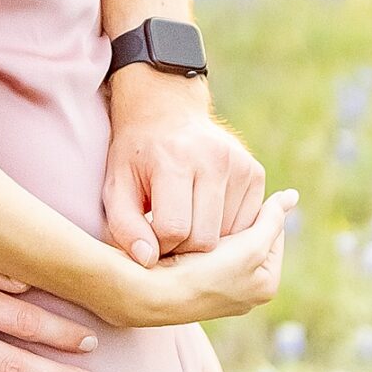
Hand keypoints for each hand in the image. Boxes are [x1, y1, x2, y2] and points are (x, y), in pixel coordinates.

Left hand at [103, 66, 265, 263]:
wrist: (166, 111)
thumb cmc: (136, 155)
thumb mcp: (116, 185)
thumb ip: (124, 226)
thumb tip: (148, 260)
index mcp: (174, 160)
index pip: (174, 230)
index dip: (158, 245)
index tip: (148, 237)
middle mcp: (213, 159)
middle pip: (205, 239)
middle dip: (183, 248)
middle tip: (167, 236)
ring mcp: (239, 164)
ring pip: (230, 237)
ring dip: (206, 240)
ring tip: (186, 221)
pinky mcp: (255, 172)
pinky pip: (246, 224)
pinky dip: (226, 230)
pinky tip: (205, 213)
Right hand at [112, 188, 296, 325]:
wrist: (148, 293)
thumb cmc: (203, 274)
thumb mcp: (250, 247)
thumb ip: (272, 221)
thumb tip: (292, 196)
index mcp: (264, 286)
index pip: (271, 231)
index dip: (261, 208)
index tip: (243, 189)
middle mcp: (244, 291)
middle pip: (250, 236)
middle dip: (241, 217)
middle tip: (225, 194)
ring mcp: (218, 286)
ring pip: (227, 238)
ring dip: (219, 222)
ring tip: (206, 204)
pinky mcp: (193, 278)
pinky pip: (206, 244)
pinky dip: (201, 230)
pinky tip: (189, 219)